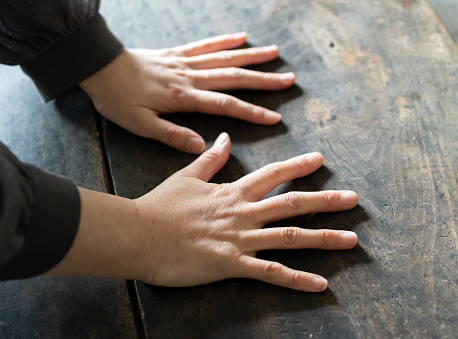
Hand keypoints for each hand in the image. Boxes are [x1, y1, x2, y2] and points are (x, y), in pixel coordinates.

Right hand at [49, 133, 357, 291]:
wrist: (138, 234)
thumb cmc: (159, 207)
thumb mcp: (186, 177)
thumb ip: (210, 159)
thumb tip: (225, 138)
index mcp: (232, 192)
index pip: (272, 175)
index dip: (298, 166)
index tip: (321, 160)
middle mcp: (243, 213)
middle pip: (292, 204)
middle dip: (325, 201)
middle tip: (353, 199)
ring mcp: (239, 239)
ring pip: (290, 236)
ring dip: (323, 237)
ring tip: (352, 239)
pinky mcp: (231, 264)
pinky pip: (270, 273)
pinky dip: (296, 278)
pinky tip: (320, 284)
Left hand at [79, 33, 294, 152]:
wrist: (96, 66)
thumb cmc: (116, 98)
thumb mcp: (139, 124)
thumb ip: (171, 134)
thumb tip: (202, 145)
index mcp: (183, 97)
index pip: (225, 105)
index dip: (252, 111)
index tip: (274, 117)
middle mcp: (189, 76)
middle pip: (233, 78)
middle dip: (263, 80)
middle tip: (288, 80)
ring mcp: (184, 62)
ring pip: (224, 58)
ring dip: (251, 56)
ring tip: (275, 54)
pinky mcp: (176, 53)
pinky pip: (204, 45)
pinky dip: (223, 40)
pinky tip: (241, 37)